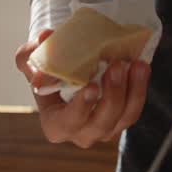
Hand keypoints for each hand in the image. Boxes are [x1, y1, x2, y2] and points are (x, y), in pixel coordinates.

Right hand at [15, 29, 150, 148]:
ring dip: (132, 91)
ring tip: (136, 65)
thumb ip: (30, 54)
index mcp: (56, 125)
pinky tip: (141, 67)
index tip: (90, 86)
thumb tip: (45, 38)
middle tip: (116, 66)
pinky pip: (134, 109)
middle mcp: (81, 133)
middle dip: (112, 95)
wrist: (71, 72)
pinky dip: (140, 88)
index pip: (67, 124)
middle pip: (101, 123)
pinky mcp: (122, 119)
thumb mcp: (31, 63)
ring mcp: (105, 129)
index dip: (80, 109)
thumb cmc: (49, 72)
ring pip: (123, 118)